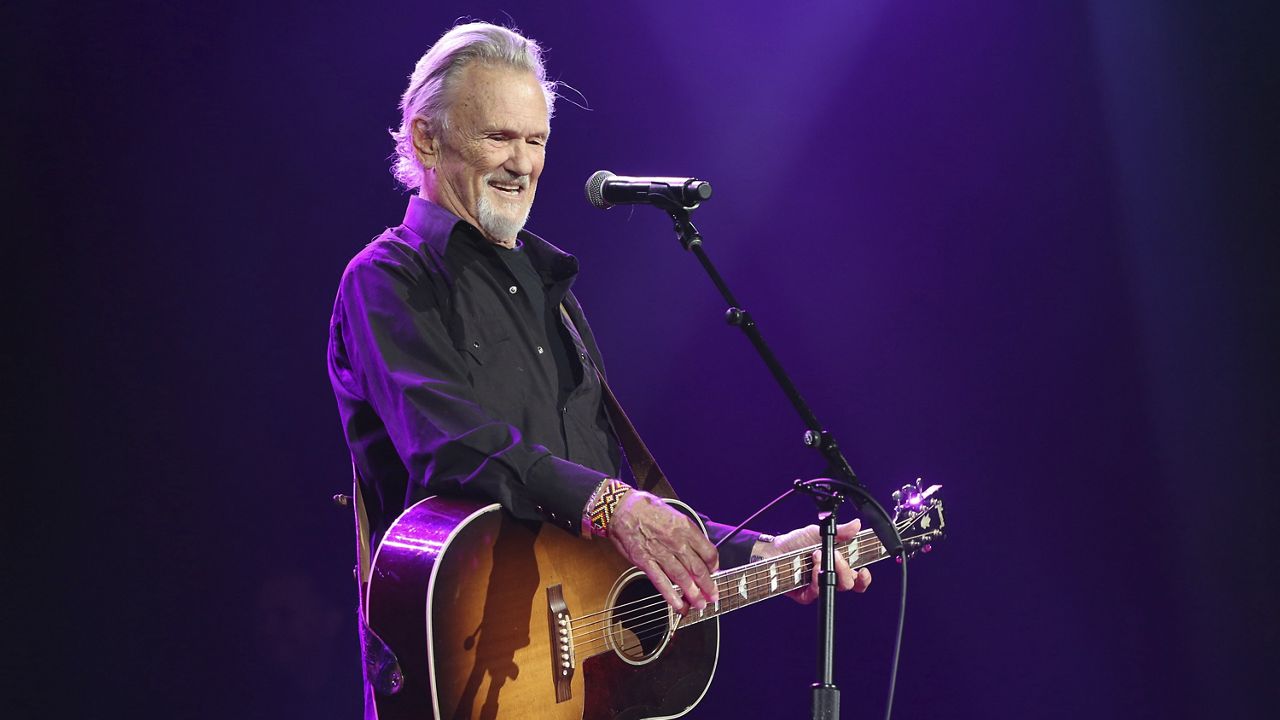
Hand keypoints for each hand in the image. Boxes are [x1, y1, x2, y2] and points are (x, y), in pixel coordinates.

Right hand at [607, 490, 719, 613]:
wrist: (621, 508)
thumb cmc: (646, 508)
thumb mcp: (674, 514)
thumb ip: (686, 533)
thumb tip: (697, 550)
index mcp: (686, 528)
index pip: (708, 552)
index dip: (714, 566)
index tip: (714, 572)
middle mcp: (676, 542)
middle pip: (698, 569)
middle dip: (708, 586)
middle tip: (713, 597)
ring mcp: (660, 553)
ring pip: (682, 578)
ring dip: (693, 594)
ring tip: (699, 605)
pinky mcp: (644, 561)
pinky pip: (661, 582)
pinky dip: (670, 596)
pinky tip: (678, 605)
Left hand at [760, 518, 871, 603]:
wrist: (774, 549)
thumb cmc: (795, 542)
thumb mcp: (818, 532)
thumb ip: (840, 531)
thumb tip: (856, 525)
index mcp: (838, 565)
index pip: (857, 578)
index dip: (864, 579)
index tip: (864, 571)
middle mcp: (829, 577)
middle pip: (849, 583)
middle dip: (845, 569)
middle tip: (836, 555)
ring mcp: (818, 586)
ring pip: (834, 588)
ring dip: (829, 570)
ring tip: (817, 554)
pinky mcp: (805, 594)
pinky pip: (816, 592)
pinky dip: (817, 579)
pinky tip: (813, 567)